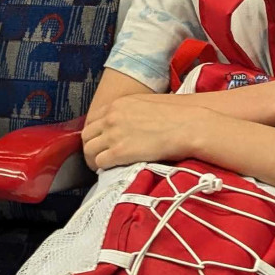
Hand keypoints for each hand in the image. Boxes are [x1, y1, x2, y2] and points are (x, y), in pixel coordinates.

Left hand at [81, 93, 207, 170]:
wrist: (187, 125)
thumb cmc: (176, 114)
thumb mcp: (148, 104)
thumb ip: (131, 111)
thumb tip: (129, 122)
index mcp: (118, 104)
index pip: (93, 119)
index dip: (95, 133)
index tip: (101, 141)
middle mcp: (112, 117)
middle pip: (87, 135)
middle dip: (91, 146)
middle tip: (100, 156)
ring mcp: (114, 134)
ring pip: (89, 150)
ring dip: (94, 159)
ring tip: (104, 167)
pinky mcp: (119, 152)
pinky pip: (100, 162)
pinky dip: (103, 168)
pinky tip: (111, 170)